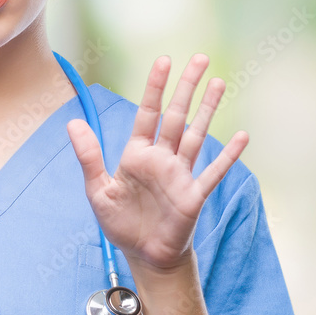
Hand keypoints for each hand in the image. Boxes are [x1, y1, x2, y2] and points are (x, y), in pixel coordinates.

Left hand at [66, 54, 248, 272]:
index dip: (155, 87)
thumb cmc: (122, 223)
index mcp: (138, 154)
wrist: (145, 256)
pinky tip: (243, 137)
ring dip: (208, 110)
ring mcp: (180, 175)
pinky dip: (228, 156)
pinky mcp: (194, 195)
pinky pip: (213, 172)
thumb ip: (89, 157)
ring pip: (196, 135)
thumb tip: (72, 123)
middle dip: (187, 87)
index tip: (164, 61)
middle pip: (176, 115)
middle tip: (200, 58)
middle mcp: (162, 159)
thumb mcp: (98, 190)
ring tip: (220, 83)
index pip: (148, 113)